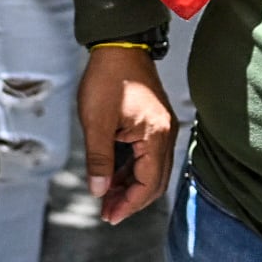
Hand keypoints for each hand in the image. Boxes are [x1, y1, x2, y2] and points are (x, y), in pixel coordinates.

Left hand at [79, 45, 173, 220]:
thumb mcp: (96, 123)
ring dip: (131, 185)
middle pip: (155, 181)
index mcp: (155, 135)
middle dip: (131, 200)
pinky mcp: (155, 123)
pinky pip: (148, 156)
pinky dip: (132, 169)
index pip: (149, 183)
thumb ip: (99, 160)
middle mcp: (165, 134)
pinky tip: (115, 176)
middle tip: (108, 212)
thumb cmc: (108, 78)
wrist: (119, 45)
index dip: (129, 204)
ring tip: (107, 197)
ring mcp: (162, 128)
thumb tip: (99, 191)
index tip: (109, 215)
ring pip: (152, 170)